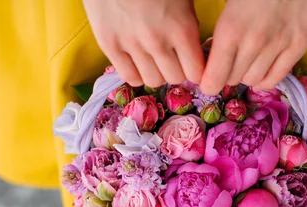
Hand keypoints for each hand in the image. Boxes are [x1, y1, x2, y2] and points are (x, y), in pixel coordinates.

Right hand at [84, 0, 203, 86]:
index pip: (196, 72)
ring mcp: (132, 44)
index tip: (191, 63)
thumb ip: (190, 24)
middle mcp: (158, 41)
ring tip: (153, 59)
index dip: (195, 69)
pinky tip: (137, 61)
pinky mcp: (110, 45)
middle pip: (175, 78)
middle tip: (172, 58)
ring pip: (153, 81)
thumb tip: (197, 51)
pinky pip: (129, 77)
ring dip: (156, 73)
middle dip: (177, 70)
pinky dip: (136, 74)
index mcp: (182, 27)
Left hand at [200, 0, 306, 93]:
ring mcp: (279, 45)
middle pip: (232, 79)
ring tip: (246, 62)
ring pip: (254, 80)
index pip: (214, 78)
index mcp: (231, 28)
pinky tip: (261, 70)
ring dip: (246, 75)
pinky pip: (277, 77)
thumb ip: (221, 27)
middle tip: (228, 61)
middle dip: (226, 74)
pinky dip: (265, 79)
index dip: (209, 82)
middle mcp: (254, 42)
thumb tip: (210, 50)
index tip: (208, 78)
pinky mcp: (300, 45)